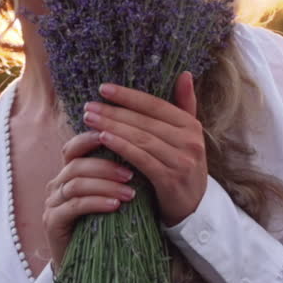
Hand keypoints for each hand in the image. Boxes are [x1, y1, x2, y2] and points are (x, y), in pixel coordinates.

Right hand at [43, 131, 136, 274]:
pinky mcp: (52, 223)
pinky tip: (115, 205)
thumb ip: (119, 176)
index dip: (90, 139)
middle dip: (105, 166)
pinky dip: (96, 202)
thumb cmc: (106, 228)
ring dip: (105, 185)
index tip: (115, 135)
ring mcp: (52, 204)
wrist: (88, 269)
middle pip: (76, 164)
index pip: (73, 148)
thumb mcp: (113, 197)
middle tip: (131, 174)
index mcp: (68, 174)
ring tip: (129, 192)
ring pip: (75, 183)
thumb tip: (147, 153)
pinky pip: (74, 206)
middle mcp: (57, 186)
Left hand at [83, 71, 206, 227]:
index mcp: (191, 125)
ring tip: (89, 119)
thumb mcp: (187, 136)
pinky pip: (141, 159)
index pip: (155, 104)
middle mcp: (190, 140)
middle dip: (114, 111)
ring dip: (112, 126)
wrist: (194, 209)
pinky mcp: (171, 180)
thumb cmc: (183, 166)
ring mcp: (182, 161)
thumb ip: (185, 105)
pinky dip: (121, 146)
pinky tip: (103, 138)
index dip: (129, 95)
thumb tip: (184, 73)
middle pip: (144, 121)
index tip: (103, 89)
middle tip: (88, 106)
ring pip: (141, 138)